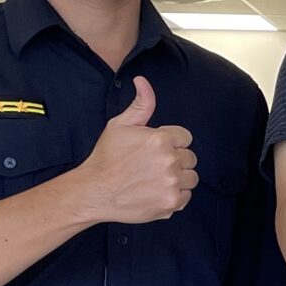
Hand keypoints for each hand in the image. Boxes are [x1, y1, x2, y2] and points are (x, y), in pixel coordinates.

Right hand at [72, 77, 196, 222]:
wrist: (94, 191)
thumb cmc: (106, 157)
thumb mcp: (120, 125)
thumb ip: (141, 104)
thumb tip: (142, 81)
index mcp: (161, 139)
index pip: (185, 137)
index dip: (171, 142)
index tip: (156, 149)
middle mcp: (170, 161)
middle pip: (190, 158)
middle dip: (175, 159)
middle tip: (153, 165)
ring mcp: (172, 184)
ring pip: (191, 177)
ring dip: (179, 177)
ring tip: (156, 178)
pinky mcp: (171, 203)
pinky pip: (186, 197)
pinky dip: (175, 195)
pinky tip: (156, 191)